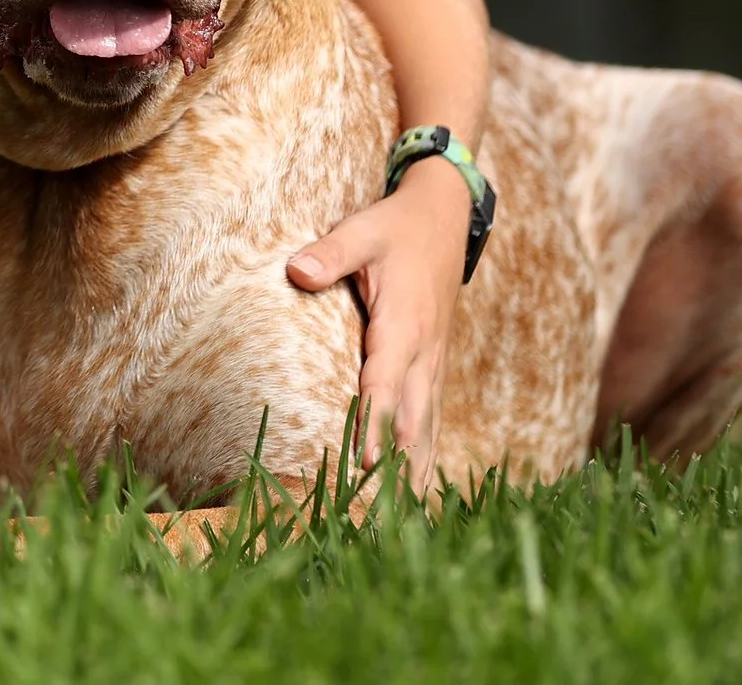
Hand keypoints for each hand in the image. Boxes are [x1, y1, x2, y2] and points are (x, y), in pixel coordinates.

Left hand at [285, 156, 470, 486]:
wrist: (446, 217)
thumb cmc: (396, 226)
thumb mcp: (362, 230)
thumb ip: (329, 253)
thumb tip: (295, 271)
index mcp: (405, 325)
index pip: (385, 383)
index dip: (374, 424)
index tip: (363, 463)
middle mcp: (425, 353)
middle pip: (410, 421)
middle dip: (396, 468)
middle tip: (378, 516)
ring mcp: (434, 363)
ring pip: (426, 428)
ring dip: (414, 472)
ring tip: (399, 522)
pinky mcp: (434, 366)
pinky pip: (430, 418)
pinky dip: (424, 455)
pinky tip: (417, 490)